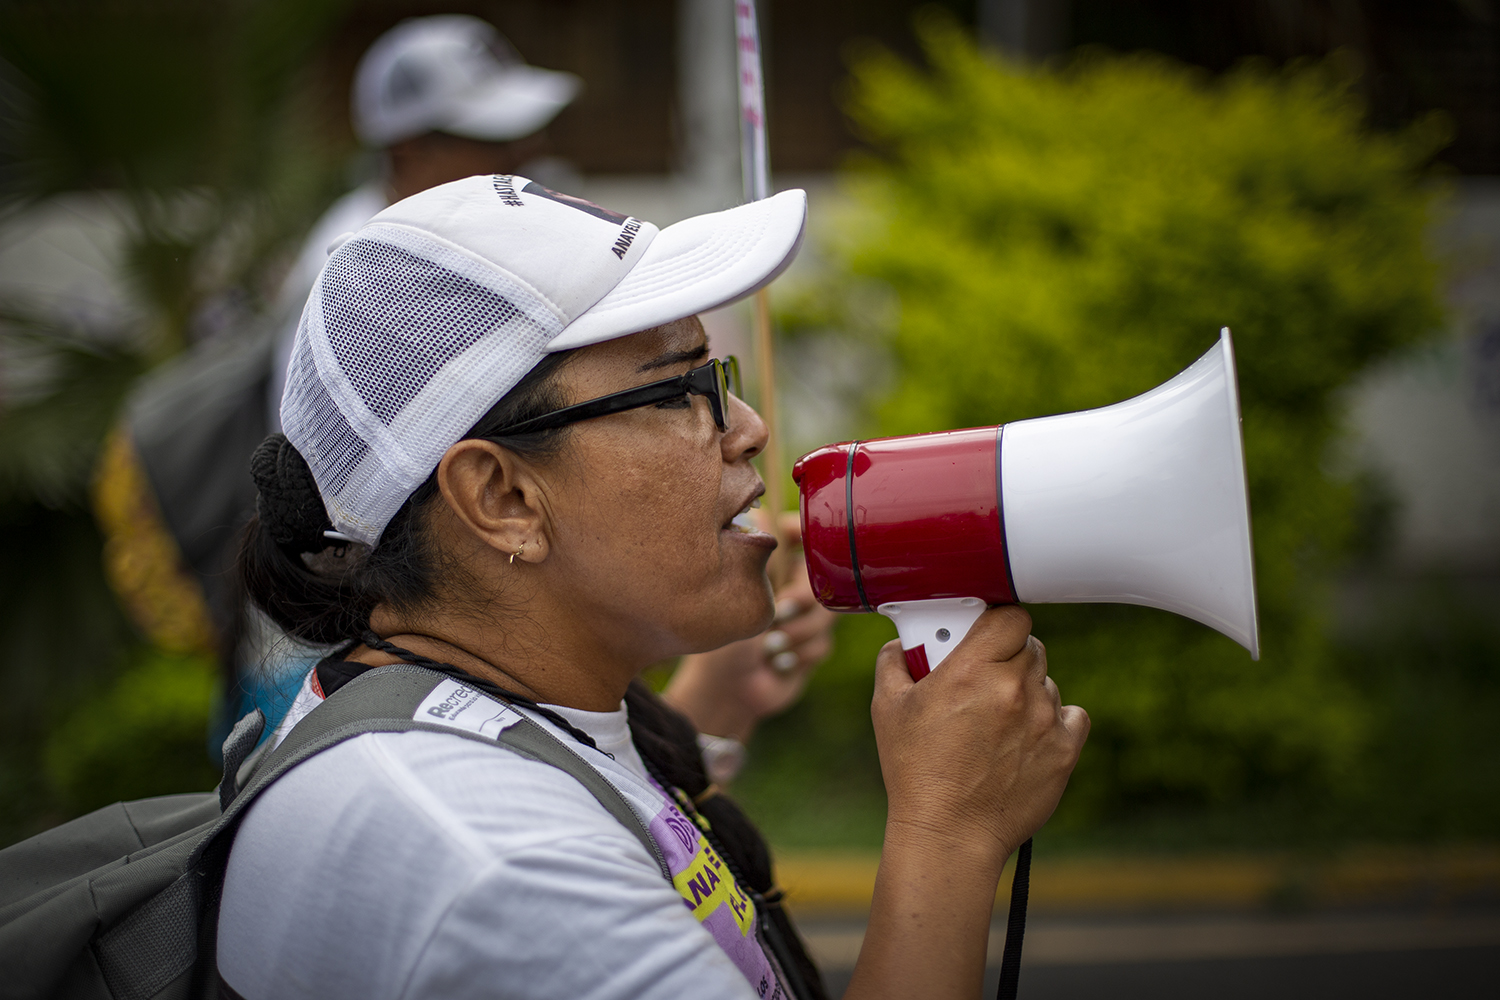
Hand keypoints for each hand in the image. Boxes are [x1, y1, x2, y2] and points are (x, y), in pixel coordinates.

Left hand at [663, 512, 835, 742]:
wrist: (726, 689)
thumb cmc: (718, 639)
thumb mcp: (732, 591)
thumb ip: (749, 552)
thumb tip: (759, 511)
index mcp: (770, 563)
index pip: (802, 532)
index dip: (814, 537)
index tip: (809, 548)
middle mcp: (790, 583)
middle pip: (827, 576)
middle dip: (803, 600)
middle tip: (779, 612)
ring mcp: (806, 615)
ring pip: (828, 614)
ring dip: (796, 634)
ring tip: (768, 647)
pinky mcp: (815, 644)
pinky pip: (824, 643)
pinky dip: (798, 655)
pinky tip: (775, 663)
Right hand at [873, 605, 1088, 868]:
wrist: (949, 835)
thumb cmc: (914, 773)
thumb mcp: (887, 708)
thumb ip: (894, 662)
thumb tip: (901, 643)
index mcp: (972, 669)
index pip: (1010, 615)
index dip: (997, 621)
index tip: (984, 633)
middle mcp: (1014, 688)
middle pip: (1028, 645)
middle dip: (1006, 656)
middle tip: (981, 678)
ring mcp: (1044, 720)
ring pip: (1046, 681)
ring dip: (1026, 689)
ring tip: (996, 718)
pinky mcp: (1063, 750)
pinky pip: (1071, 715)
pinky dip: (1053, 719)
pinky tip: (1026, 735)